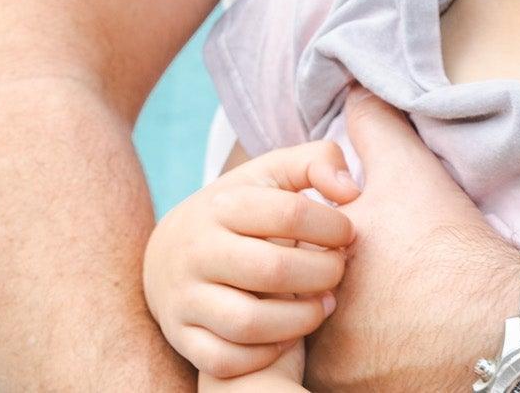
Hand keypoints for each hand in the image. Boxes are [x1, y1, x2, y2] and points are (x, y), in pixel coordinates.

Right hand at [144, 139, 359, 380]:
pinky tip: (288, 336)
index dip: (332, 227)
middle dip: (323, 274)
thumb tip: (351, 191)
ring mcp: (185, 296)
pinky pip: (225, 359)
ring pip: (248, 323)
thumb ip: (317, 161)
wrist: (168, 252)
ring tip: (323, 306)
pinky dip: (263, 354)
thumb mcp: (272, 174)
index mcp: (224, 204)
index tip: (347, 235)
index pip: (290, 213)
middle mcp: (198, 250)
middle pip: (273, 270)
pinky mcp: (181, 336)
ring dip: (300, 320)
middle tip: (339, 272)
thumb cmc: (241, 210)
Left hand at [303, 90, 519, 391]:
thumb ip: (372, 127)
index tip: (364, 242)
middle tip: (378, 279)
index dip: (323, 241)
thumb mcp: (409, 171)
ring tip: (391, 308)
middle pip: (305, 301)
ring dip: (348, 327)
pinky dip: (369, 361)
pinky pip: (350, 377)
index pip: (292, 252)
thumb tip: (353, 90)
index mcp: (312, 267)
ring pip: (325, 343)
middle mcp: (312, 327)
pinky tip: (401, 337)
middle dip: (331, 287)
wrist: (503, 323)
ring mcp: (333, 372)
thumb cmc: (449, 244)